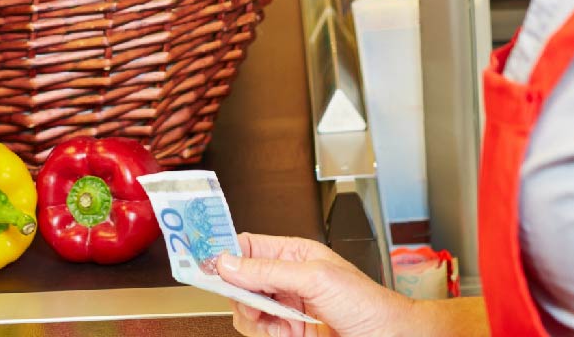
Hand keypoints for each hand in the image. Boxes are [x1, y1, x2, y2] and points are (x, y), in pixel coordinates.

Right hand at [217, 234, 422, 336]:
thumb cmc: (368, 304)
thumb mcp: (316, 278)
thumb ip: (269, 269)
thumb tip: (229, 263)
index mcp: (293, 254)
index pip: (247, 246)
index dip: (224, 251)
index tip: (205, 259)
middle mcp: (286, 279)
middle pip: (239, 280)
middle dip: (239, 292)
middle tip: (248, 300)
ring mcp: (285, 307)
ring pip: (244, 309)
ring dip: (253, 316)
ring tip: (275, 320)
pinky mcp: (287, 332)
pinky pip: (257, 330)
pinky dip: (264, 333)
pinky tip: (283, 332)